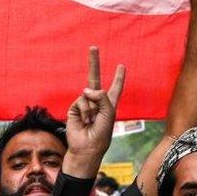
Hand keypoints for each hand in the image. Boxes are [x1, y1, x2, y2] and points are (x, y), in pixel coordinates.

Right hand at [64, 47, 124, 175]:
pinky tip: (84, 121)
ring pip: (88, 93)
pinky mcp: (75, 108)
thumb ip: (102, 97)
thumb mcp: (108, 114)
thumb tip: (86, 89)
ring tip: (91, 121)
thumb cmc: (101, 134)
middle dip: (94, 63)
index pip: (115, 88)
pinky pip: (81, 101)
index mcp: (109, 105)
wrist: (86, 148)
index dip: (118, 77)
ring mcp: (85, 104)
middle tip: (93, 47)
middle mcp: (97, 102)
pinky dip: (84, 110)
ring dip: (92, 108)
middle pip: (95, 79)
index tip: (121, 66)